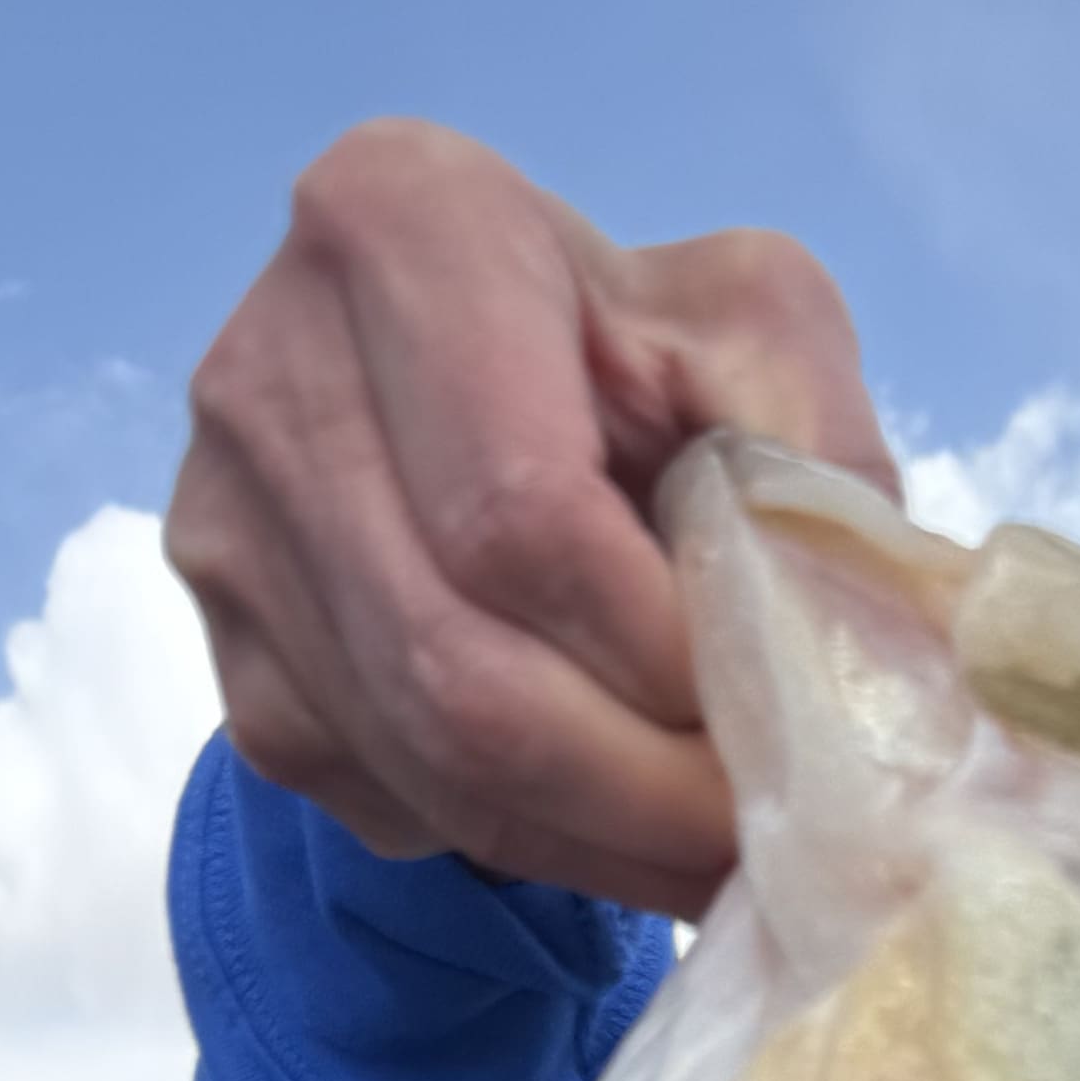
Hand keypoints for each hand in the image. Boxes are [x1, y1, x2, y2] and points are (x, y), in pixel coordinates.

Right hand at [167, 115, 895, 914]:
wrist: (482, 383)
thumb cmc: (636, 347)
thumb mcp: (756, 336)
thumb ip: (807, 454)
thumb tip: (854, 654)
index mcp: (397, 224)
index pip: (522, 514)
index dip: (663, 652)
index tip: (781, 723)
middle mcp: (267, 370)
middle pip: (461, 666)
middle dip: (639, 786)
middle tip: (767, 840)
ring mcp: (225, 528)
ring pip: (425, 760)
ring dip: (598, 841)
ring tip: (722, 856)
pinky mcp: (235, 661)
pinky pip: (393, 801)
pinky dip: (534, 840)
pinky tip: (624, 822)